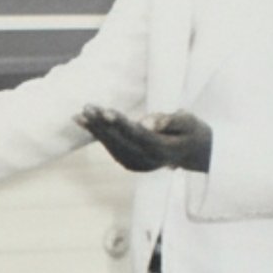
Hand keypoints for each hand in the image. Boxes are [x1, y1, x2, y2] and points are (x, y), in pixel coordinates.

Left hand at [77, 106, 212, 172]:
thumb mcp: (188, 121)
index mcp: (162, 150)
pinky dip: (98, 135)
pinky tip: (85, 122)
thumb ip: (169, 120)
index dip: (120, 124)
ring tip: (79, 114)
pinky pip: (112, 148)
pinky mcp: (131, 163)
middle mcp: (148, 160)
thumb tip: (147, 122)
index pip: (137, 135)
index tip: (105, 112)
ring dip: (95, 129)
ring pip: (113, 146)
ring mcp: (138, 165)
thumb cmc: (191, 130)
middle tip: (87, 107)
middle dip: (102, 124)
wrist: (193, 152)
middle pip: (121, 141)